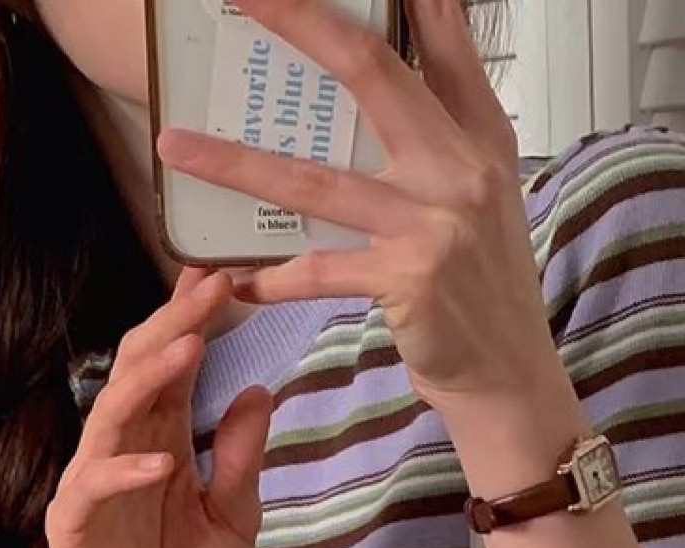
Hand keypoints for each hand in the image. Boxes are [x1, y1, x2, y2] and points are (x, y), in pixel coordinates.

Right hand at [45, 269, 273, 547]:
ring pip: (111, 411)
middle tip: (211, 289)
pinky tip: (164, 463)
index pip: (171, 366)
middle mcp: (122, 450)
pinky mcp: (72, 524)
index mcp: (160, 440)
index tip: (224, 280)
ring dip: (152, 378)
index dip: (192, 321)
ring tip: (192, 347)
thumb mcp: (234, 520)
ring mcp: (92, 483)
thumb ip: (241, 460)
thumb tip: (257, 392)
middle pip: (139, 369)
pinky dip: (127, 471)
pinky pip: (94, 486)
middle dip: (174, 325)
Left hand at [153, 0, 558, 418]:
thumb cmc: (484, 289)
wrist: (509, 376)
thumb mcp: (484, 194)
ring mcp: (433, 221)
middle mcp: (460, 166)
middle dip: (301, 24)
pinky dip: (271, 279)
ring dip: (235, 163)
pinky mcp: (406, 279)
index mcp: (480, 135)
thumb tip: (397, 75)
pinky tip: (235, 283)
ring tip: (176, 145)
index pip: (443, 39)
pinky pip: (317, 270)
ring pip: (316, 180)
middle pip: (371, 71)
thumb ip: (446, 130)